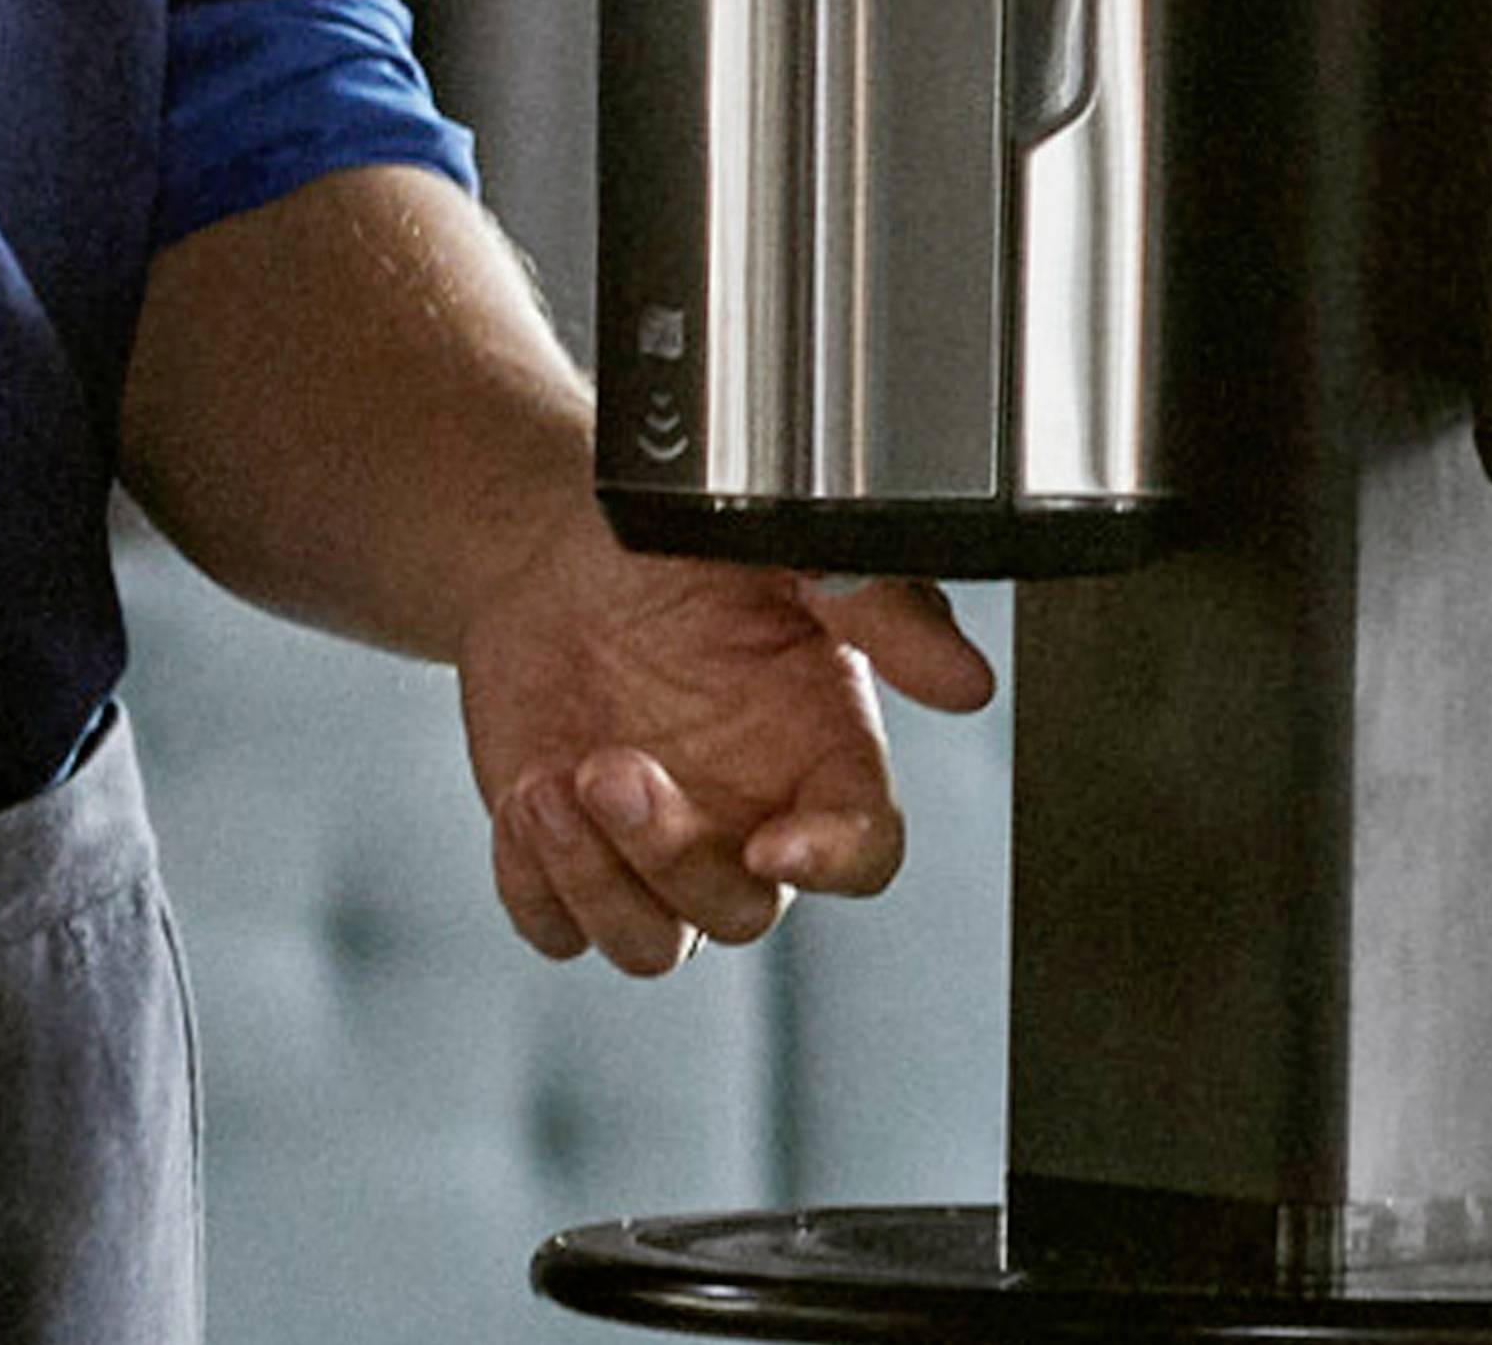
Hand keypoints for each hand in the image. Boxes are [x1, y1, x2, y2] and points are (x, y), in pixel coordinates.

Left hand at [459, 514, 995, 974]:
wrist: (550, 550)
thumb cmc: (674, 548)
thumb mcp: (779, 547)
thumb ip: (877, 606)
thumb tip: (966, 681)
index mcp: (818, 754)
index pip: (862, 852)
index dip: (831, 863)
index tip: (775, 840)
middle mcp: (745, 817)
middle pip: (741, 912)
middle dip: (671, 854)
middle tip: (612, 767)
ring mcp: (653, 850)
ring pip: (652, 944)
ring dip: (596, 879)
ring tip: (549, 786)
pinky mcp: (569, 858)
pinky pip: (557, 926)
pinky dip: (533, 883)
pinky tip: (525, 796)